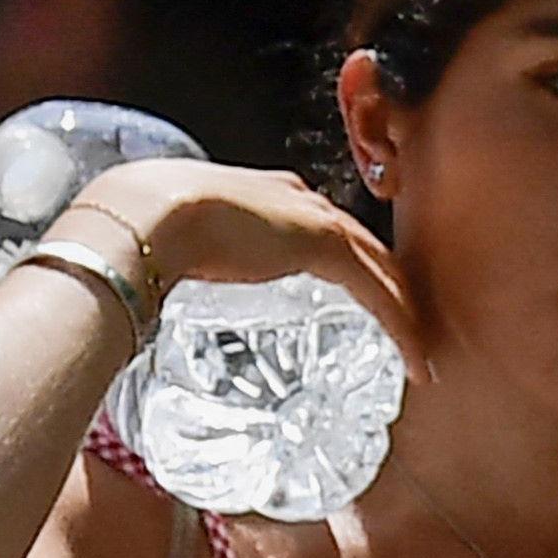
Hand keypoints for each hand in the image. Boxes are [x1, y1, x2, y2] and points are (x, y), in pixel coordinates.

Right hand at [62, 158, 426, 371]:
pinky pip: (378, 290)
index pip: (324, 234)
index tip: (360, 299)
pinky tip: (415, 359)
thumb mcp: (170, 246)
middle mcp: (299, 201)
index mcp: (266, 199)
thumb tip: (156, 295)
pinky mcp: (323, 243)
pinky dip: (401, 326)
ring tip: (421, 356)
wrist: (140, 217)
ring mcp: (314, 219)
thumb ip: (182, 266)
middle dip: (388, 288)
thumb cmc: (136, 231)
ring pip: (380, 269)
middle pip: (362, 248)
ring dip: (405, 313)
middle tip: (408, 330)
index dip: (349, 265)